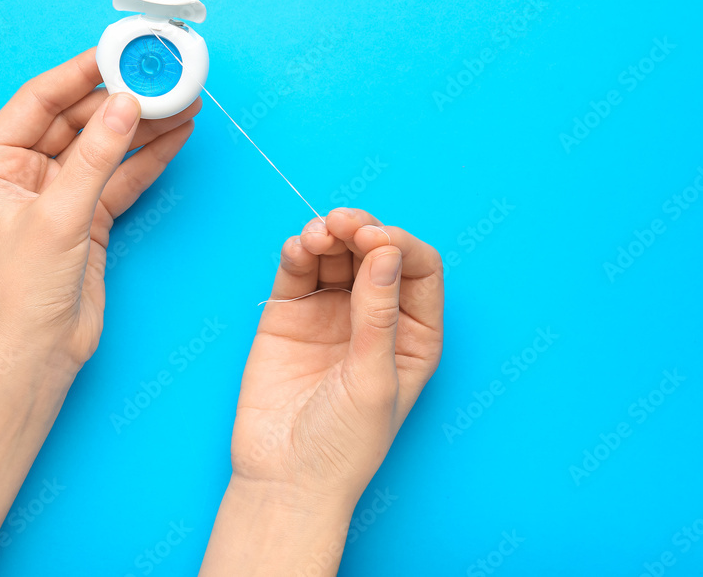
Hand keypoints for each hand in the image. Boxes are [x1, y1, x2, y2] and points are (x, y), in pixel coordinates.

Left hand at [0, 48, 200, 377]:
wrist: (33, 358)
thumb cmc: (19, 295)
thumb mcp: (59, 217)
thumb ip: (96, 156)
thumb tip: (127, 103)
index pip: (40, 99)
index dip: (82, 72)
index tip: (122, 52)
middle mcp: (22, 171)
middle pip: (77, 118)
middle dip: (122, 99)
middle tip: (166, 79)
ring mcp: (57, 194)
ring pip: (104, 146)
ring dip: (142, 126)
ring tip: (184, 102)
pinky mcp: (86, 217)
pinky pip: (119, 176)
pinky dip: (147, 159)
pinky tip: (175, 137)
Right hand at [232, 207, 443, 506]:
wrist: (284, 478)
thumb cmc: (343, 445)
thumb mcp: (374, 379)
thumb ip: (378, 313)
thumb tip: (385, 250)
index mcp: (414, 334)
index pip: (417, 268)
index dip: (399, 245)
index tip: (375, 240)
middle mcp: (374, 317)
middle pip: (375, 252)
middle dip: (361, 231)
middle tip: (342, 224)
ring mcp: (330, 312)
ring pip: (336, 254)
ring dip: (328, 235)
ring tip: (316, 235)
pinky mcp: (290, 314)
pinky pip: (298, 270)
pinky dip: (298, 251)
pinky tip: (298, 248)